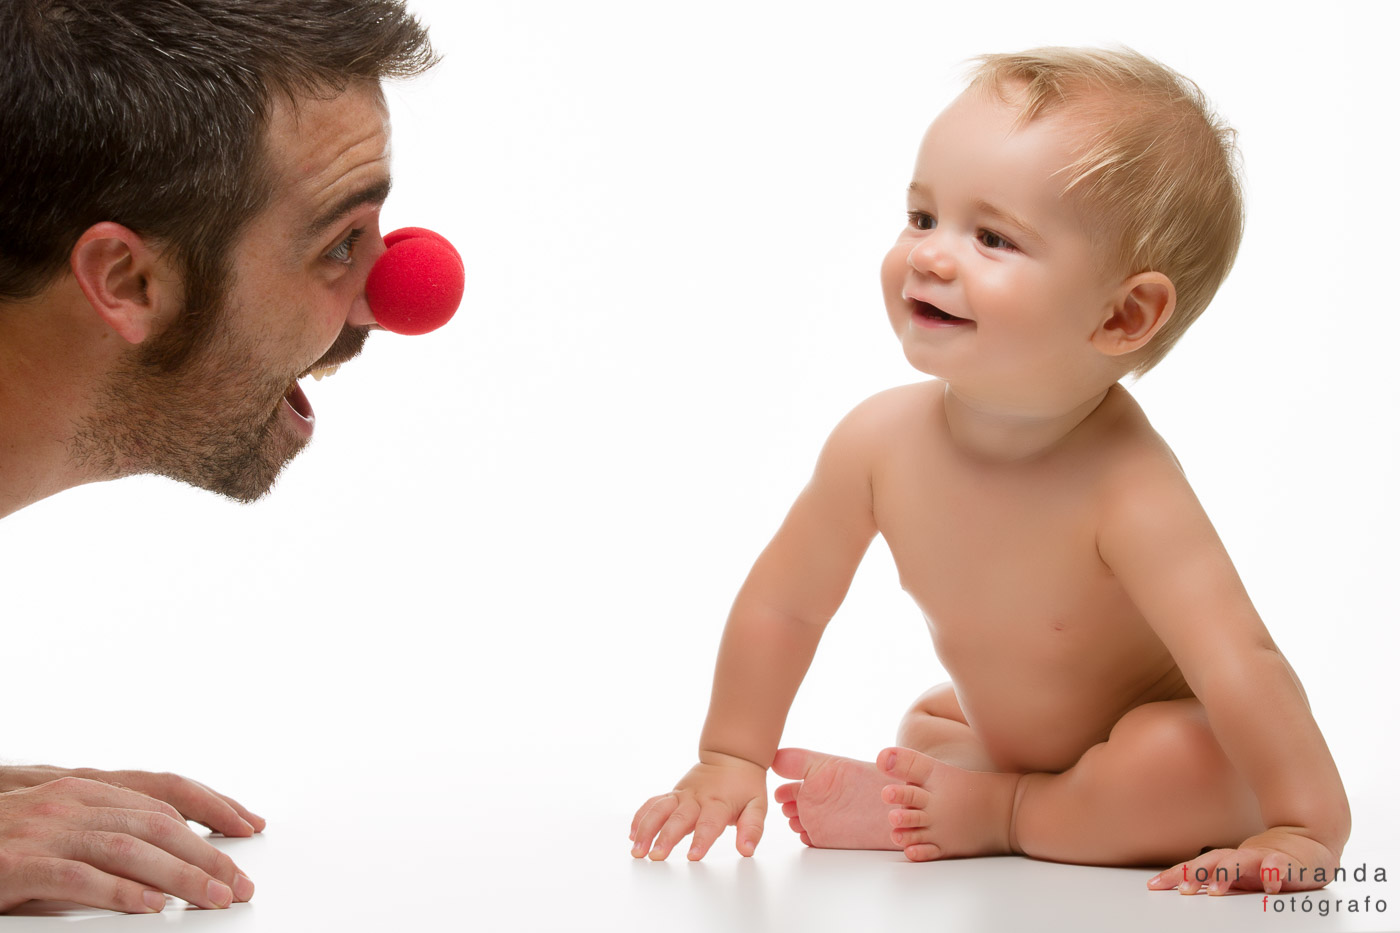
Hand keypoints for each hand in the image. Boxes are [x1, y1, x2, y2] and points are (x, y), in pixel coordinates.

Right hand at [0, 768, 259, 913]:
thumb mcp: (57, 838)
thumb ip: (105, 844)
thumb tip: (166, 869)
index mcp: (83, 789)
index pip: (165, 796)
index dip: (211, 811)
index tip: (246, 830)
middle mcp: (70, 800)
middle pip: (158, 823)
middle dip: (207, 853)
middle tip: (239, 882)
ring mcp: (43, 828)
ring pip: (130, 847)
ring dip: (180, 875)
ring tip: (213, 898)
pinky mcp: (17, 861)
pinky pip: (80, 877)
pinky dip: (121, 893)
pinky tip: (152, 908)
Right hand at [629, 753, 767, 860]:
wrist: (731, 757)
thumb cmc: (745, 785)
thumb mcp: (758, 805)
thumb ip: (752, 828)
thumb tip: (747, 849)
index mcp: (718, 803)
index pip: (709, 824)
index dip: (701, 840)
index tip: (693, 857)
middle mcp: (696, 798)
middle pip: (678, 818)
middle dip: (666, 837)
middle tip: (656, 856)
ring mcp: (681, 795)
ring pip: (659, 810)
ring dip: (646, 829)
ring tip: (637, 849)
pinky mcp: (673, 794)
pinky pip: (653, 803)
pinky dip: (641, 817)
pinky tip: (632, 834)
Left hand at [1147, 828, 1340, 894]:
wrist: (1308, 840)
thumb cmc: (1268, 860)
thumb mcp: (1238, 873)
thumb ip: (1214, 878)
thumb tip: (1181, 887)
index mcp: (1228, 861)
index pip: (1197, 867)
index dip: (1176, 875)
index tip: (1155, 885)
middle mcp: (1242, 857)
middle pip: (1215, 862)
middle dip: (1197, 874)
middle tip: (1184, 888)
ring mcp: (1265, 858)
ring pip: (1244, 863)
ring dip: (1229, 873)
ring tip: (1217, 888)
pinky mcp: (1289, 863)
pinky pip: (1282, 868)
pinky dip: (1275, 873)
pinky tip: (1270, 882)